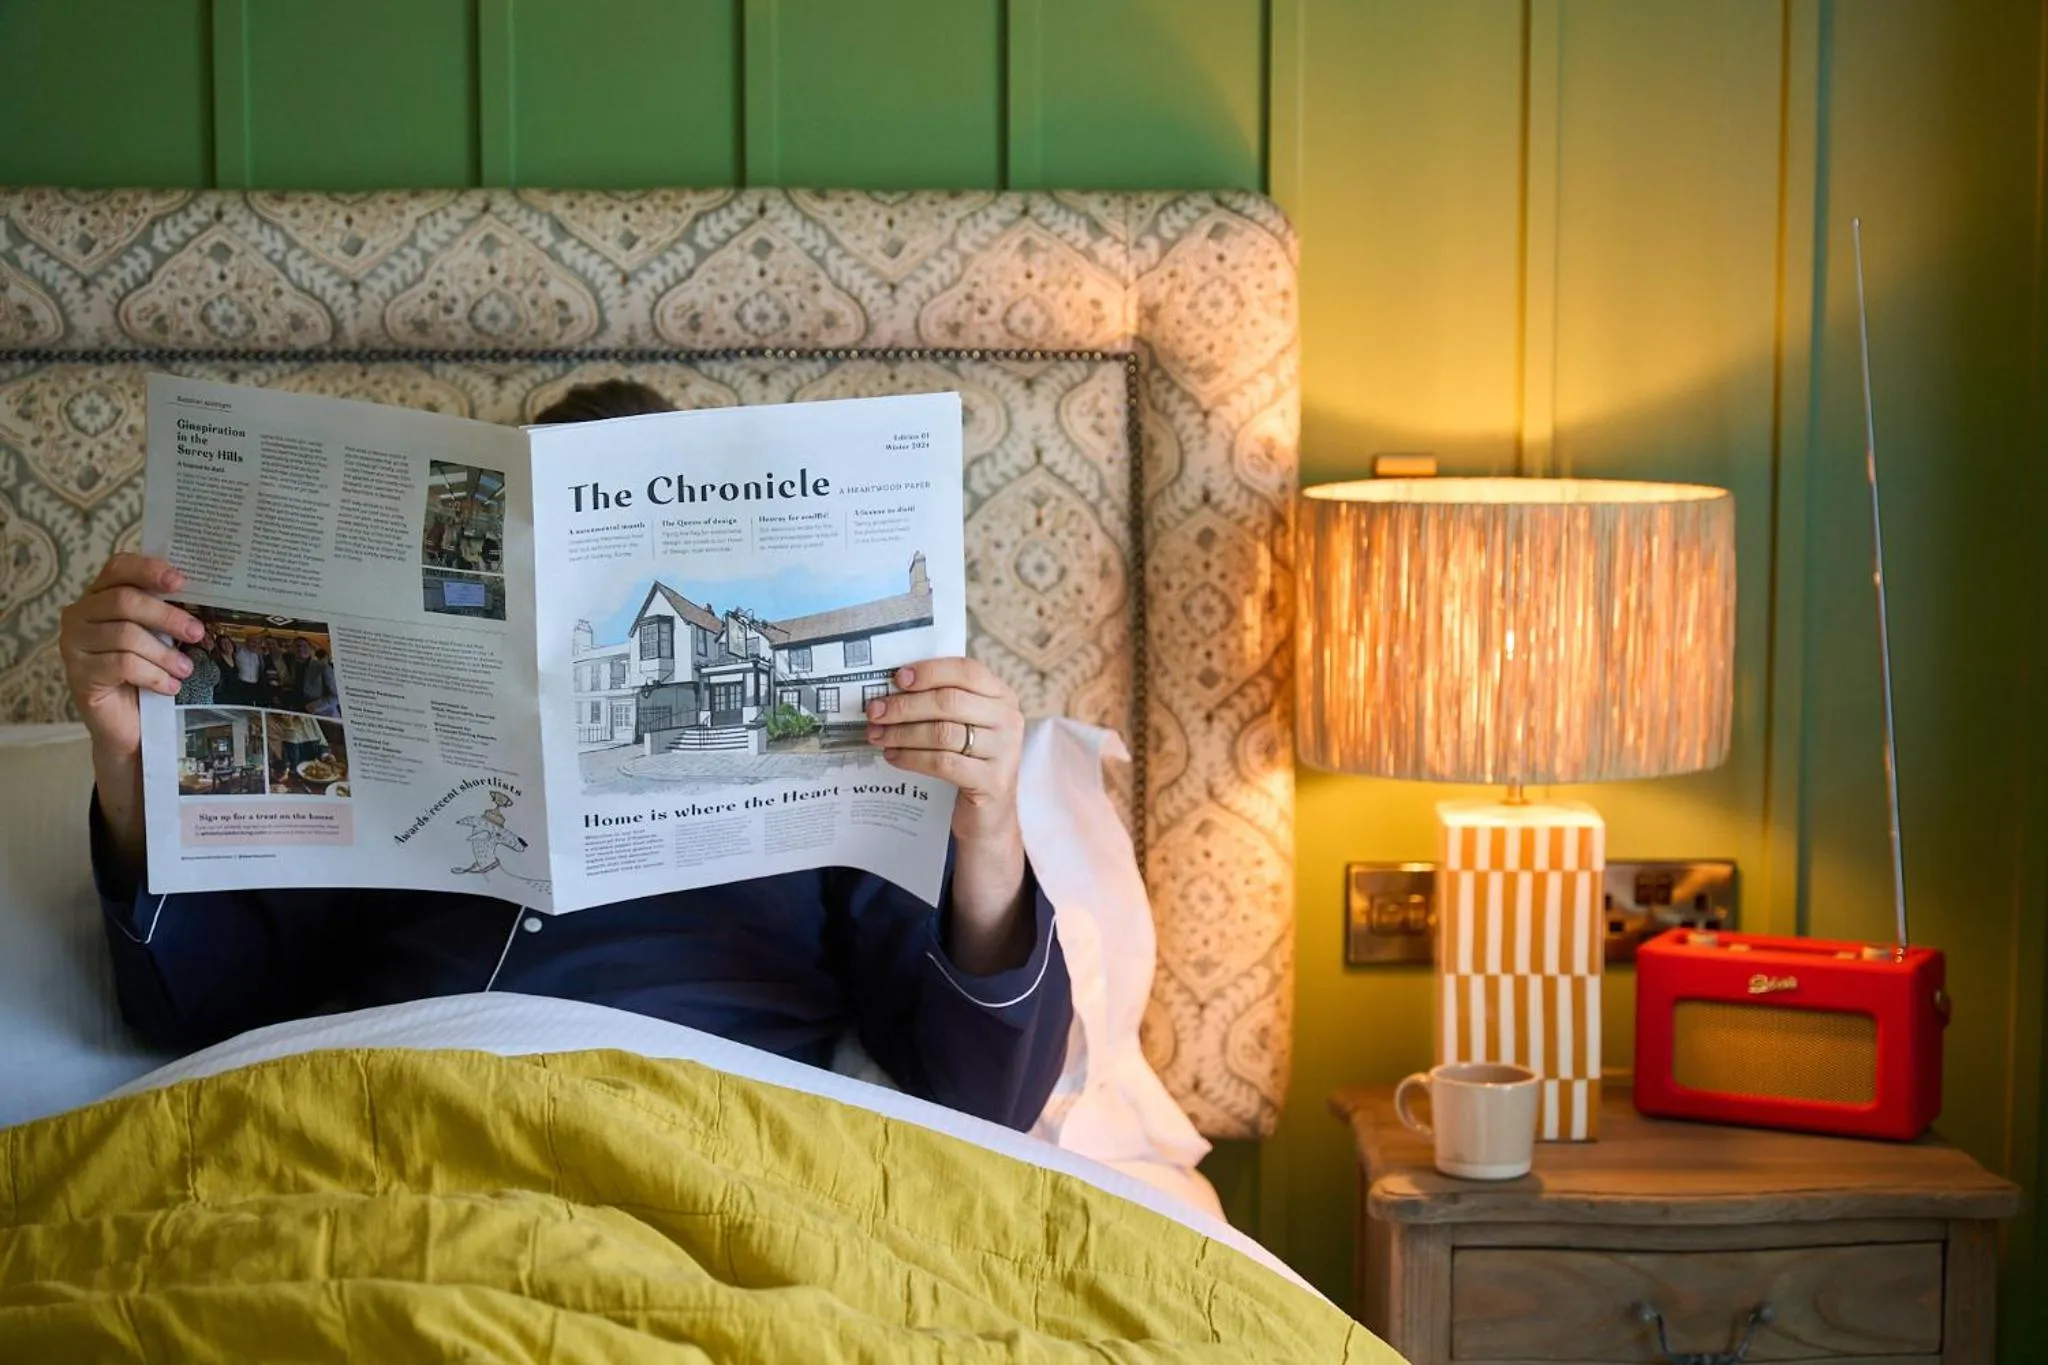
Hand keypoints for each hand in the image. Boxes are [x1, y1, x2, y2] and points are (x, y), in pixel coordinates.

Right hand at [60, 554, 202, 757]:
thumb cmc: (146, 672)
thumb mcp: (158, 637)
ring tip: (186, 669)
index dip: (148, 569)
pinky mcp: (77, 673)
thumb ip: (165, 614)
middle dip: (167, 616)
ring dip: (164, 653)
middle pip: (124, 601)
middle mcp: (79, 614)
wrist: (129, 723)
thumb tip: (202, 597)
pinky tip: (170, 686)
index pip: (118, 568)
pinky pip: (121, 664)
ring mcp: (73, 644)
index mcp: (99, 596)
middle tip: (197, 633)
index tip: (181, 581)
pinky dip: (153, 674)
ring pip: (125, 635)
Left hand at [867, 658, 1033, 973]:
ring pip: (943, 733)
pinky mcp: (992, 782)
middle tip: (874, 712)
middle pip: (949, 701)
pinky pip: (942, 763)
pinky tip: (893, 757)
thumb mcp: (964, 726)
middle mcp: (1010, 719)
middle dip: (905, 705)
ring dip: (903, 733)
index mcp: (1002, 696)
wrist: (989, 815)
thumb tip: (891, 688)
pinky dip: (911, 758)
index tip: (896, 678)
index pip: (967, 670)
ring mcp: (1005, 751)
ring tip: (878, 736)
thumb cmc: (969, 761)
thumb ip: (941, 703)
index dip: (930, 671)